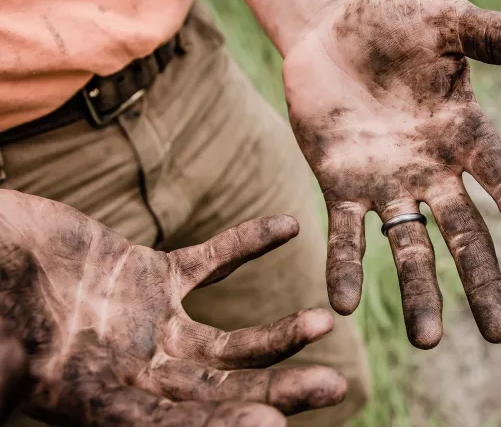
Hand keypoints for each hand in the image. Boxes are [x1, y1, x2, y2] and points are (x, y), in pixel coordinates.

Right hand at [0, 190, 345, 426]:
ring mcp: (151, 325)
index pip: (170, 426)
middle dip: (276, 391)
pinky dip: (247, 243)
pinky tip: (287, 226)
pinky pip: (212, 262)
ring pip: (228, 341)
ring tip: (322, 323)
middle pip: (220, 392)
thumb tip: (10, 395)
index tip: (271, 424)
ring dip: (277, 334)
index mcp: (100, 401)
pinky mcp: (154, 276)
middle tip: (334, 389)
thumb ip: (11, 375)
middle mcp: (136, 371)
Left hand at [283, 0, 500, 348]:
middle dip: (482, 282)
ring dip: (417, 292)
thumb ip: (497, 36)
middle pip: (465, 234)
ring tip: (426, 342)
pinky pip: (344, 233)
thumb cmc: (394, 18)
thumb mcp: (447, 23)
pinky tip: (343, 304)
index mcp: (466, 133)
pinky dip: (345, 266)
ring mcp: (386, 182)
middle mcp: (432, 169)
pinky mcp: (338, 184)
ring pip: (407, 246)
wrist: (329, 24)